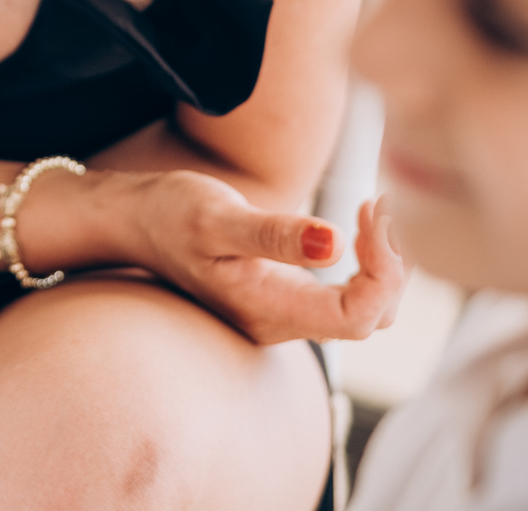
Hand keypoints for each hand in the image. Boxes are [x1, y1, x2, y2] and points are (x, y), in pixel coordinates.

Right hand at [96, 177, 404, 346]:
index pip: (358, 316)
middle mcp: (282, 322)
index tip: (370, 211)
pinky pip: (349, 295)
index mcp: (268, 308)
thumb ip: (275, 234)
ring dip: (384, 264)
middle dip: (390, 263)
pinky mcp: (288, 295)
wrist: (136, 224)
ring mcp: (286, 313)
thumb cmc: (170, 215)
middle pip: (372, 317)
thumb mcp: (215, 216)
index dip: (382, 268)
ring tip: (372, 211)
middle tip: (377, 205)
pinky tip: (359, 225)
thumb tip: (335, 243)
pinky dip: (368, 262)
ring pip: (367, 310)